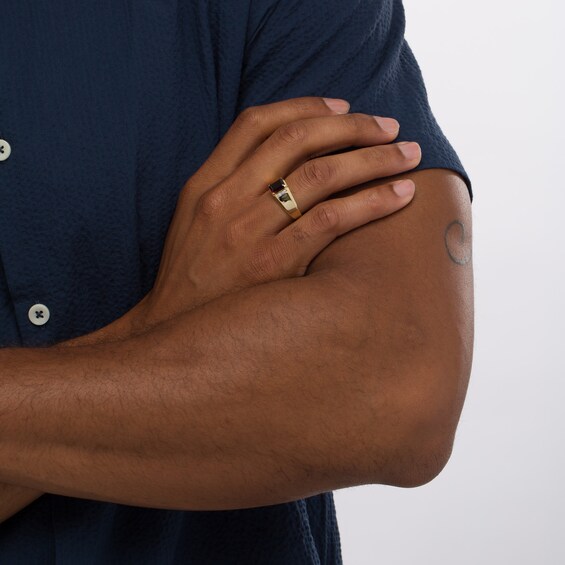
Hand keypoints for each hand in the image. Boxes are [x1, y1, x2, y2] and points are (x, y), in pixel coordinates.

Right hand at [133, 96, 419, 330]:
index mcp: (203, 184)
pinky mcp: (273, 264)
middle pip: (297, 141)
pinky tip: (401, 195)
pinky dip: (372, 201)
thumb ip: (230, 189)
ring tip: (408, 155)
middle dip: (352, 126)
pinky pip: (331, 220)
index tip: (344, 107)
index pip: (257, 123)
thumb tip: (284, 164)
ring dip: (373, 159)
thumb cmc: (192, 280)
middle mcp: (225, 199)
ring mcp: (248, 231)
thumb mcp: (194, 224)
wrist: (174, 336)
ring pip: (321, 174)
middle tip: (389, 126)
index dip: (306, 106)